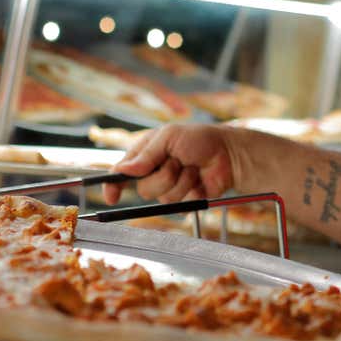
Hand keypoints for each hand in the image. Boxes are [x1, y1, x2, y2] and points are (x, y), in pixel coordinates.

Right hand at [100, 124, 243, 204]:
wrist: (229, 153)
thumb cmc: (199, 139)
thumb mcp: (169, 137)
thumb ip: (146, 154)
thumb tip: (123, 170)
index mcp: (145, 155)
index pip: (121, 173)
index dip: (113, 186)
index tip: (111, 196)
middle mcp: (154, 173)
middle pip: (143, 189)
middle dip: (163, 175)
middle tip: (177, 161)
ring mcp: (169, 188)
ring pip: (163, 197)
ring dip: (181, 181)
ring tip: (192, 168)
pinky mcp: (184, 200)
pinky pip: (179, 204)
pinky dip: (191, 190)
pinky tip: (199, 180)